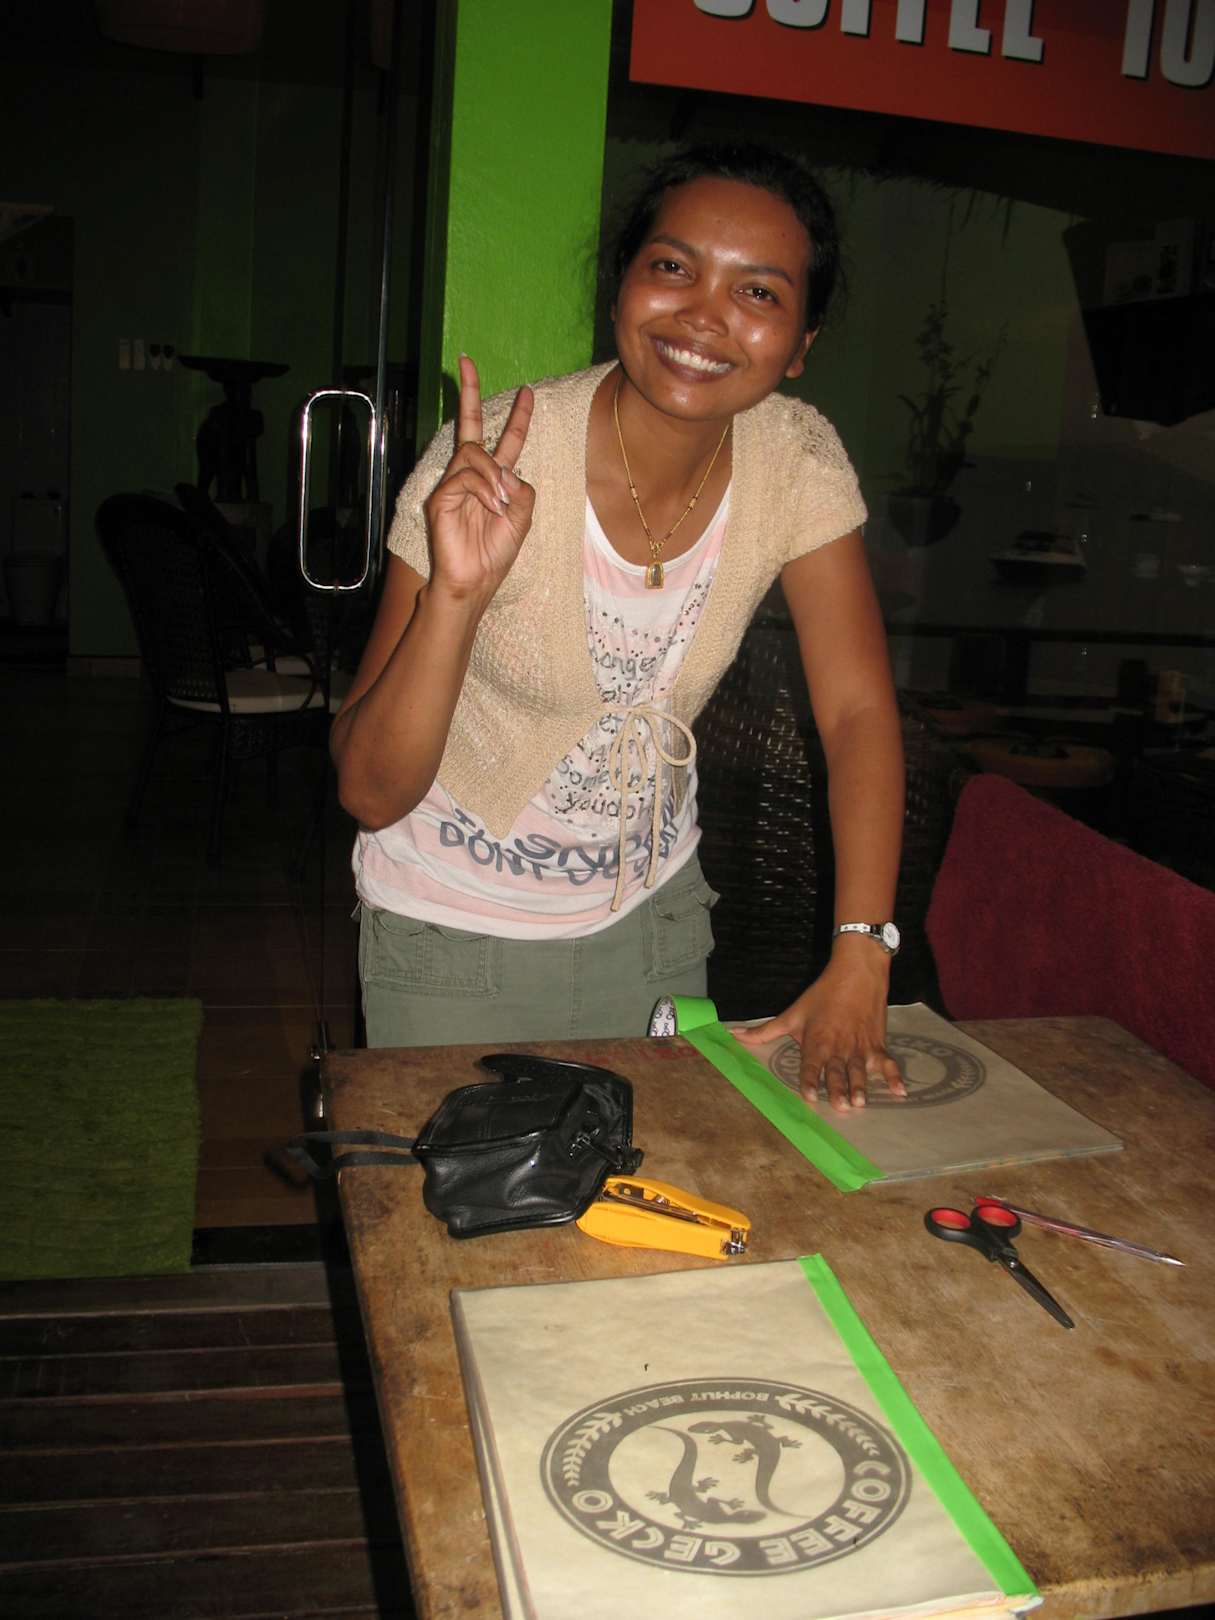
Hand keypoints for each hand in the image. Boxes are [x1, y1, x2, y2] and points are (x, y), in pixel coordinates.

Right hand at [424, 355, 534, 603]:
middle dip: (469, 392)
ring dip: (493, 476)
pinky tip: (490, 508)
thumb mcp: (523, 516)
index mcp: (493, 480)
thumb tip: (504, 469)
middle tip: (466, 361)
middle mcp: (470, 476)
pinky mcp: (441, 497)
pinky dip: (483, 490)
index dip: (518, 417)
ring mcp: (452, 484)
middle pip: (469, 426)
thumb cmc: (495, 553)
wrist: (475, 581)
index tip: (529, 391)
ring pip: (474, 453)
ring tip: (499, 504)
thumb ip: (522, 488)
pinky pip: (465, 476)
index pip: (505, 440)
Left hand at [732, 947, 905, 1112]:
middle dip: (838, 1089)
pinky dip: (895, 1077)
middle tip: (840, 1107)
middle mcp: (838, 1047)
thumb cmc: (822, 995)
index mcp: (817, 1041)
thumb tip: (732, 1036)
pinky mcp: (877, 1044)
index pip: (811, 1064)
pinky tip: (902, 1093)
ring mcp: (859, 1046)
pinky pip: (887, 1063)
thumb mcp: (792, 1013)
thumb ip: (764, 1031)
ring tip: (861, 1103)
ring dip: (861, 1087)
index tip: (809, 1096)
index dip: (810, 1080)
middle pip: (837, 1071)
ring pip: (860, 1070)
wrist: (857, 971)